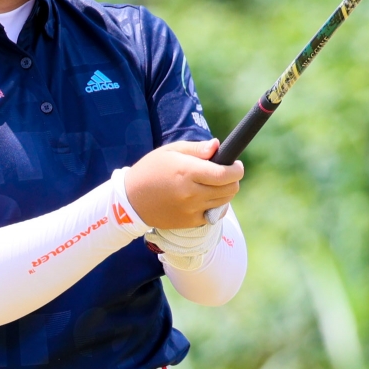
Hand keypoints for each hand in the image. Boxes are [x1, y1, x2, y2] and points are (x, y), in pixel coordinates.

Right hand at [123, 139, 242, 229]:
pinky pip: (214, 215)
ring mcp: (191, 209)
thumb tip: (217, 146)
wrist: (131, 200)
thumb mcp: (170, 151)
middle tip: (227, 172)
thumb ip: (196, 149)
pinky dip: (217, 206)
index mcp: (188, 171)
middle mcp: (192, 193)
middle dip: (234, 179)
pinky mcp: (190, 222)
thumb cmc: (151, 170)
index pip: (225, 174)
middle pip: (230, 189)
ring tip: (215, 184)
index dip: (237, 169)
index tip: (236, 164)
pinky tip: (208, 198)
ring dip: (226, 192)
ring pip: (225, 202)